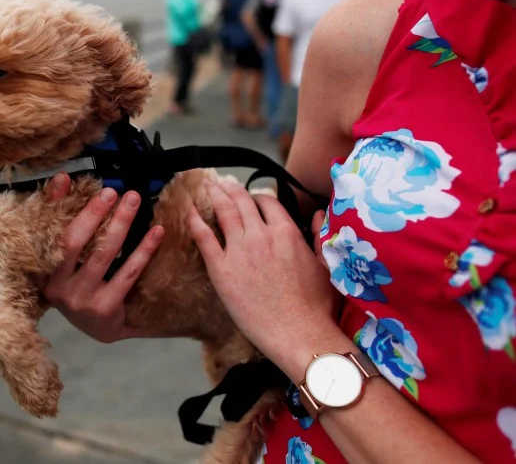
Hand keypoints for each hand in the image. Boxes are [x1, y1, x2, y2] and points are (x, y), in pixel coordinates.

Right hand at [42, 173, 164, 342]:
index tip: (70, 180)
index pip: (50, 233)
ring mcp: (81, 299)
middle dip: (95, 213)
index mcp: (44, 271)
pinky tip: (155, 232)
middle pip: (76, 242)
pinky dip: (143, 250)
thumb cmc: (79, 283)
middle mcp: (58, 287)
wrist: (97, 327)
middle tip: (114, 191)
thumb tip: (63, 180)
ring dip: (120, 224)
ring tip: (134, 202)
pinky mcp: (105, 308)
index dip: (58, 205)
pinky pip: (127, 273)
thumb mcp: (65, 256)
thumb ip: (61, 219)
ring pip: (103, 255)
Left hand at [188, 179, 345, 378]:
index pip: (268, 202)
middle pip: (242, 201)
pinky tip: (189, 211)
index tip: (251, 196)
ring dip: (214, 195)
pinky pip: (204, 238)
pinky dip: (195, 221)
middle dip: (230, 188)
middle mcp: (261, 235)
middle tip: (221, 182)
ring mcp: (239, 251)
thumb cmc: (316, 306)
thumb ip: (319, 235)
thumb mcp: (325, 264)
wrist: (298, 333)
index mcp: (286, 232)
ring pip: (223, 212)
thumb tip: (318, 214)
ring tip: (206, 186)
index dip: (258, 196)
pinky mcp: (221, 269)